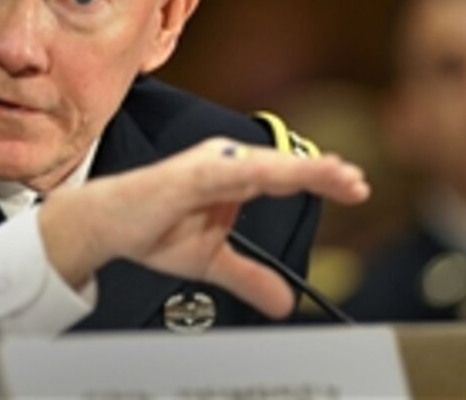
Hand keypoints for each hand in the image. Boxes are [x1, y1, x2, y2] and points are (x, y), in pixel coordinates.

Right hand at [38, 137, 368, 317]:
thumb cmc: (155, 229)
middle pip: (283, 166)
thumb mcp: (212, 261)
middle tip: (357, 182)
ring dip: (300, 169)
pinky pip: (226, 172)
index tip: (356, 186)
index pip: (286, 175)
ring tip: (335, 175)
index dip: (320, 178)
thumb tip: (285, 303)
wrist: (108, 225)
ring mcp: (207, 165)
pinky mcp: (188, 175)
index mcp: (233, 175)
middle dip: (321, 172)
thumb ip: (250, 276)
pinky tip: (278, 176)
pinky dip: (253, 173)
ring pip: (263, 165)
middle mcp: (225, 162)